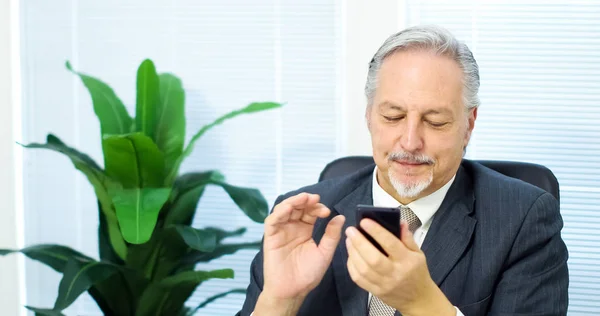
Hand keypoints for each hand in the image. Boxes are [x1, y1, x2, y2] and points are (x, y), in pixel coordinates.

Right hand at [255, 193, 344, 313]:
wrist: (292, 291)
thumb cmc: (307, 275)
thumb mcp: (324, 253)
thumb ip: (331, 235)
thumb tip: (340, 217)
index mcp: (305, 230)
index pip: (310, 212)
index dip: (317, 208)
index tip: (326, 211)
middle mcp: (292, 228)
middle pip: (297, 207)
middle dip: (306, 200)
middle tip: (315, 199)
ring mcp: (281, 231)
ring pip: (284, 209)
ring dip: (293, 201)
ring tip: (304, 199)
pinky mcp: (271, 237)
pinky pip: (272, 221)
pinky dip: (279, 212)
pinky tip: (289, 208)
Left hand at [345, 220, 454, 315]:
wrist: (417, 299)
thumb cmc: (417, 272)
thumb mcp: (418, 254)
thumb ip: (408, 238)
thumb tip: (399, 222)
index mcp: (407, 261)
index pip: (391, 244)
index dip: (376, 231)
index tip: (364, 221)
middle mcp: (395, 273)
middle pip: (373, 258)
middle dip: (359, 242)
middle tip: (351, 230)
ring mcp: (384, 284)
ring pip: (363, 269)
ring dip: (352, 252)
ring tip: (349, 240)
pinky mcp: (375, 292)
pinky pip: (359, 279)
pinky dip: (351, 266)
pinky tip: (350, 255)